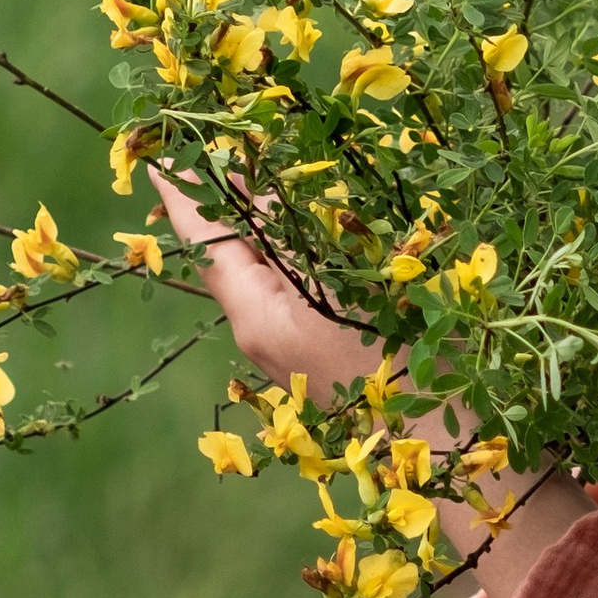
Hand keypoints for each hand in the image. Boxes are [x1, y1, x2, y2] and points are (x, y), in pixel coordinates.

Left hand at [149, 165, 374, 404]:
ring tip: (260, 183)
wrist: (435, 440)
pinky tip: (306, 236)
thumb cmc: (390, 355)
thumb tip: (251, 194)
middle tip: (218, 157)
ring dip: (258, 229)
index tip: (162, 161)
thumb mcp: (336, 277)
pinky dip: (286, 256)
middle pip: (230, 259)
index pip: (206, 245)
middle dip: (221, 208)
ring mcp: (286, 349)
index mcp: (255, 315)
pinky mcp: (315, 354)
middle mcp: (260, 334)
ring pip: (260, 275)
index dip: (184, 198)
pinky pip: (287, 292)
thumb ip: (289, 233)